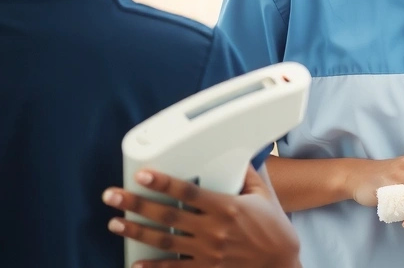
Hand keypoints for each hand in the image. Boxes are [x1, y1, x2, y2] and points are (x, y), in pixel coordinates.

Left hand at [104, 165, 299, 267]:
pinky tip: (136, 263)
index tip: (142, 175)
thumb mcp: (265, 197)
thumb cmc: (275, 229)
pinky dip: (153, 267)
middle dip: (136, 205)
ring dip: (136, 232)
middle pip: (167, 215)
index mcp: (227, 208)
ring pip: (164, 241)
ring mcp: (208, 252)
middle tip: (113, 197)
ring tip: (115, 224)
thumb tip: (237, 156)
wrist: (281, 264)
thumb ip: (247, 176)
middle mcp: (213, 230)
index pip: (188, 192)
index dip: (162, 182)